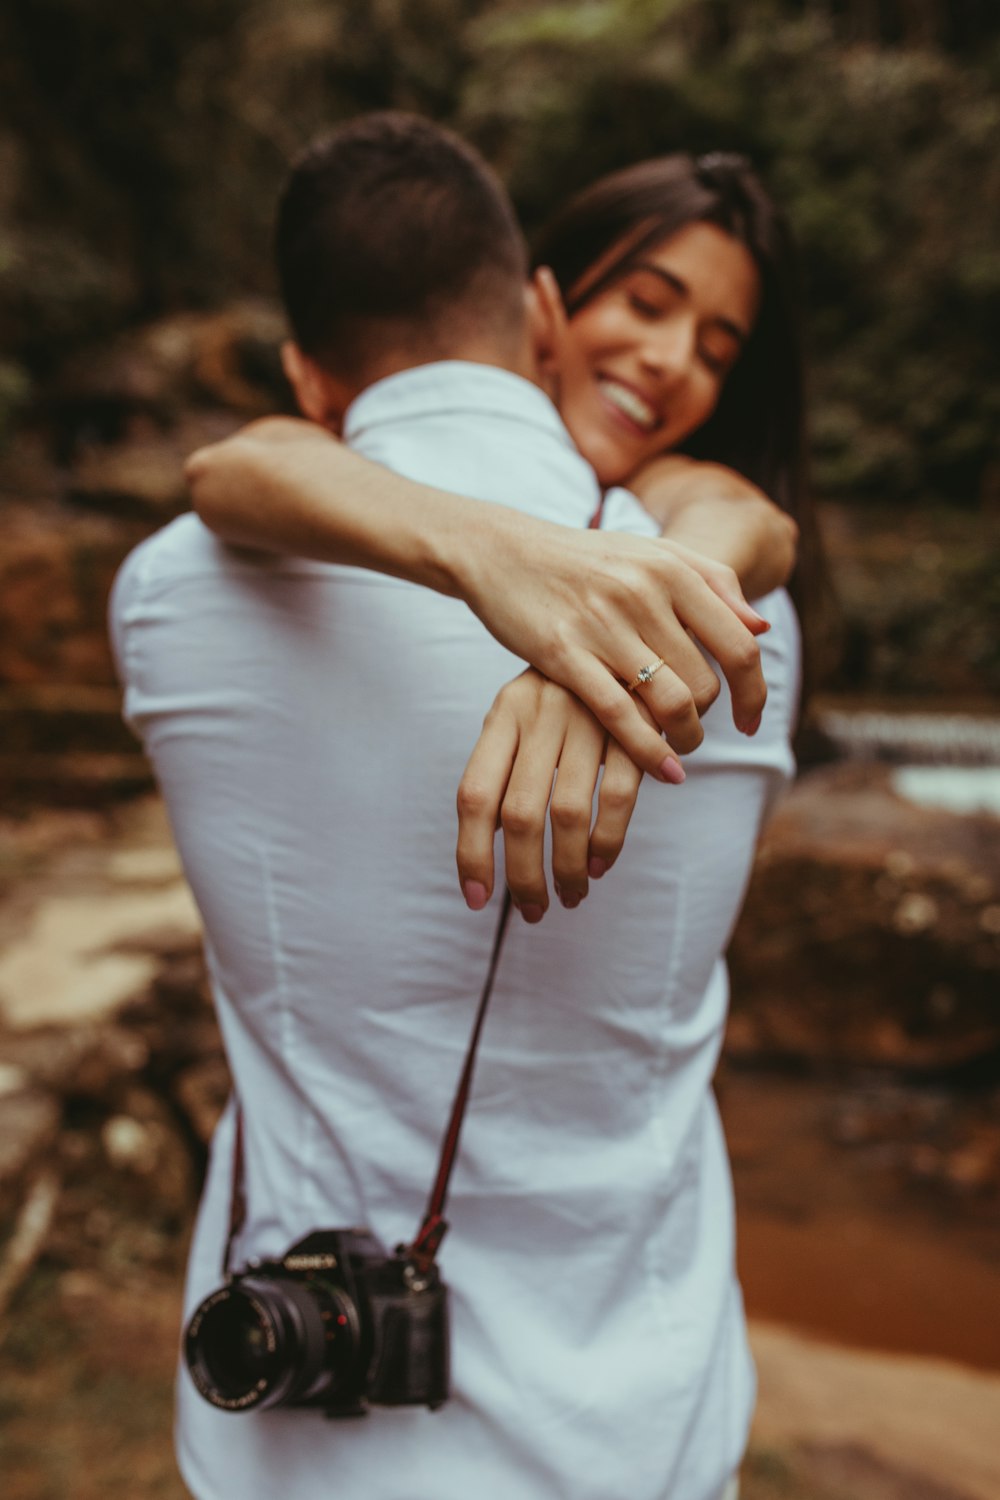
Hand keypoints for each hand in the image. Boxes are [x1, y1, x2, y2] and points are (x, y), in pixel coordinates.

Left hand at [456, 670, 660, 917]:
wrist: (628, 632)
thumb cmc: (565, 689)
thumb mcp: (523, 713)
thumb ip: (504, 767)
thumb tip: (485, 845)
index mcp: (504, 712)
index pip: (474, 795)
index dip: (471, 853)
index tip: (476, 898)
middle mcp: (540, 714)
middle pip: (518, 815)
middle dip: (523, 875)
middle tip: (533, 911)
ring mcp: (588, 719)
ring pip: (567, 814)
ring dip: (566, 868)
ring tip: (569, 897)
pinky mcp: (634, 728)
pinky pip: (617, 798)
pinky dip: (607, 841)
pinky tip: (599, 866)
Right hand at [457, 520, 767, 777]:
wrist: (503, 551)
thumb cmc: (585, 560)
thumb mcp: (652, 554)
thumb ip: (712, 582)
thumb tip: (760, 629)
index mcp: (672, 570)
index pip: (738, 645)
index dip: (754, 692)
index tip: (750, 721)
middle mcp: (643, 594)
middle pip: (706, 682)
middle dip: (709, 719)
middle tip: (694, 729)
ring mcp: (602, 625)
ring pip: (672, 702)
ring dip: (685, 738)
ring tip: (680, 749)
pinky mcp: (563, 653)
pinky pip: (620, 714)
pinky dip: (649, 751)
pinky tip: (662, 770)